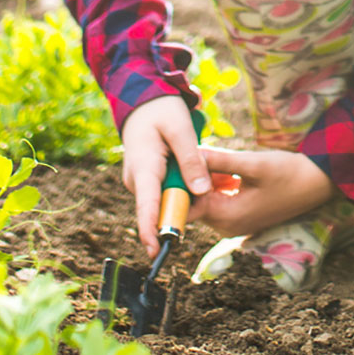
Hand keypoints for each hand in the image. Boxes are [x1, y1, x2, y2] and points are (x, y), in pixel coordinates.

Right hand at [119, 95, 213, 256]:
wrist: (144, 104)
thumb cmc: (162, 112)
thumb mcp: (181, 129)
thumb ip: (192, 160)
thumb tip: (201, 192)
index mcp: (143, 168)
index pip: (147, 205)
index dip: (151, 229)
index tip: (156, 250)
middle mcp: (138, 181)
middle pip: (163, 207)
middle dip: (188, 207)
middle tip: (215, 187)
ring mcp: (143, 183)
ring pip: (169, 199)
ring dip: (190, 194)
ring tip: (211, 176)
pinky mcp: (150, 183)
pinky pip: (170, 192)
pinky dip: (186, 187)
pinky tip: (200, 175)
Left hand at [192, 148, 335, 234]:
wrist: (319, 183)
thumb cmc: (289, 173)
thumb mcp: (253, 163)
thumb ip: (219, 161)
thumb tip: (190, 153)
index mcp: (228, 217)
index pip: (188, 206)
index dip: (178, 185)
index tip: (172, 163)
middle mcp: (228, 226)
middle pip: (195, 205)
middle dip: (190, 181)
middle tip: (186, 154)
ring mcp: (235, 224)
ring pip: (206, 201)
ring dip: (203, 182)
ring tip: (203, 156)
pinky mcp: (242, 216)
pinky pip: (218, 201)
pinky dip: (216, 186)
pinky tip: (222, 167)